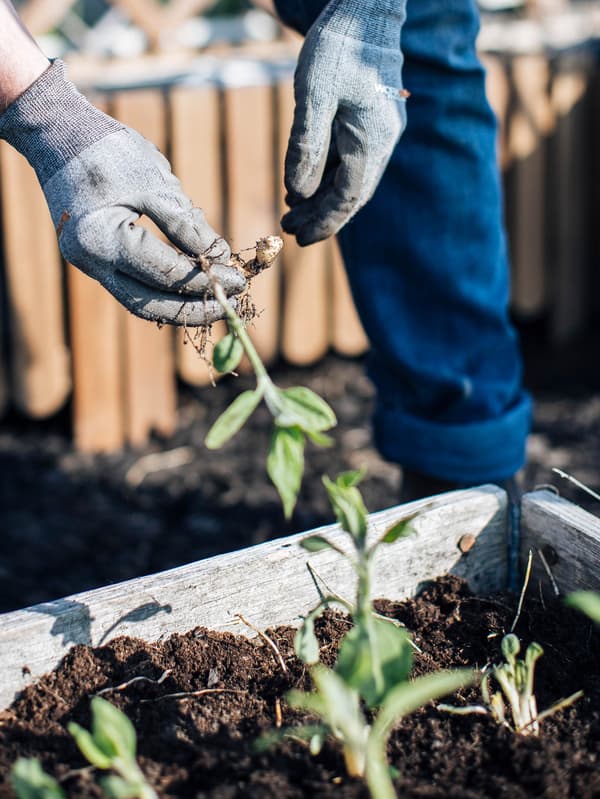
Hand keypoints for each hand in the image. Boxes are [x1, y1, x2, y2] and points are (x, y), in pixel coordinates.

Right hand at [0, 61, 244, 325]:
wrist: (57, 134)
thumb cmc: (108, 150)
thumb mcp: (156, 182)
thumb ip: (188, 226)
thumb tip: (222, 259)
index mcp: (102, 237)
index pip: (166, 273)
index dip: (207, 281)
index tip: (240, 281)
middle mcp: (89, 261)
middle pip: (149, 304)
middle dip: (193, 309)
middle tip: (231, 306)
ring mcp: (88, 265)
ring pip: (140, 302)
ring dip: (179, 307)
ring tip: (217, 303)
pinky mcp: (95, 262)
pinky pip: (133, 287)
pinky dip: (163, 291)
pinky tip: (192, 290)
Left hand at [282, 0, 406, 245]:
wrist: (368, 7)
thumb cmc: (340, 45)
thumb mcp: (314, 95)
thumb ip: (306, 146)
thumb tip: (297, 192)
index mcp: (372, 141)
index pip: (347, 197)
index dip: (323, 221)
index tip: (298, 238)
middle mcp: (382, 142)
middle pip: (351, 194)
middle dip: (320, 215)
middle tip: (288, 229)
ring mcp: (380, 132)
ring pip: (351, 179)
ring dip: (322, 198)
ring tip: (291, 211)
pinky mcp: (372, 122)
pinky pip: (351, 160)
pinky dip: (327, 176)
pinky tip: (305, 183)